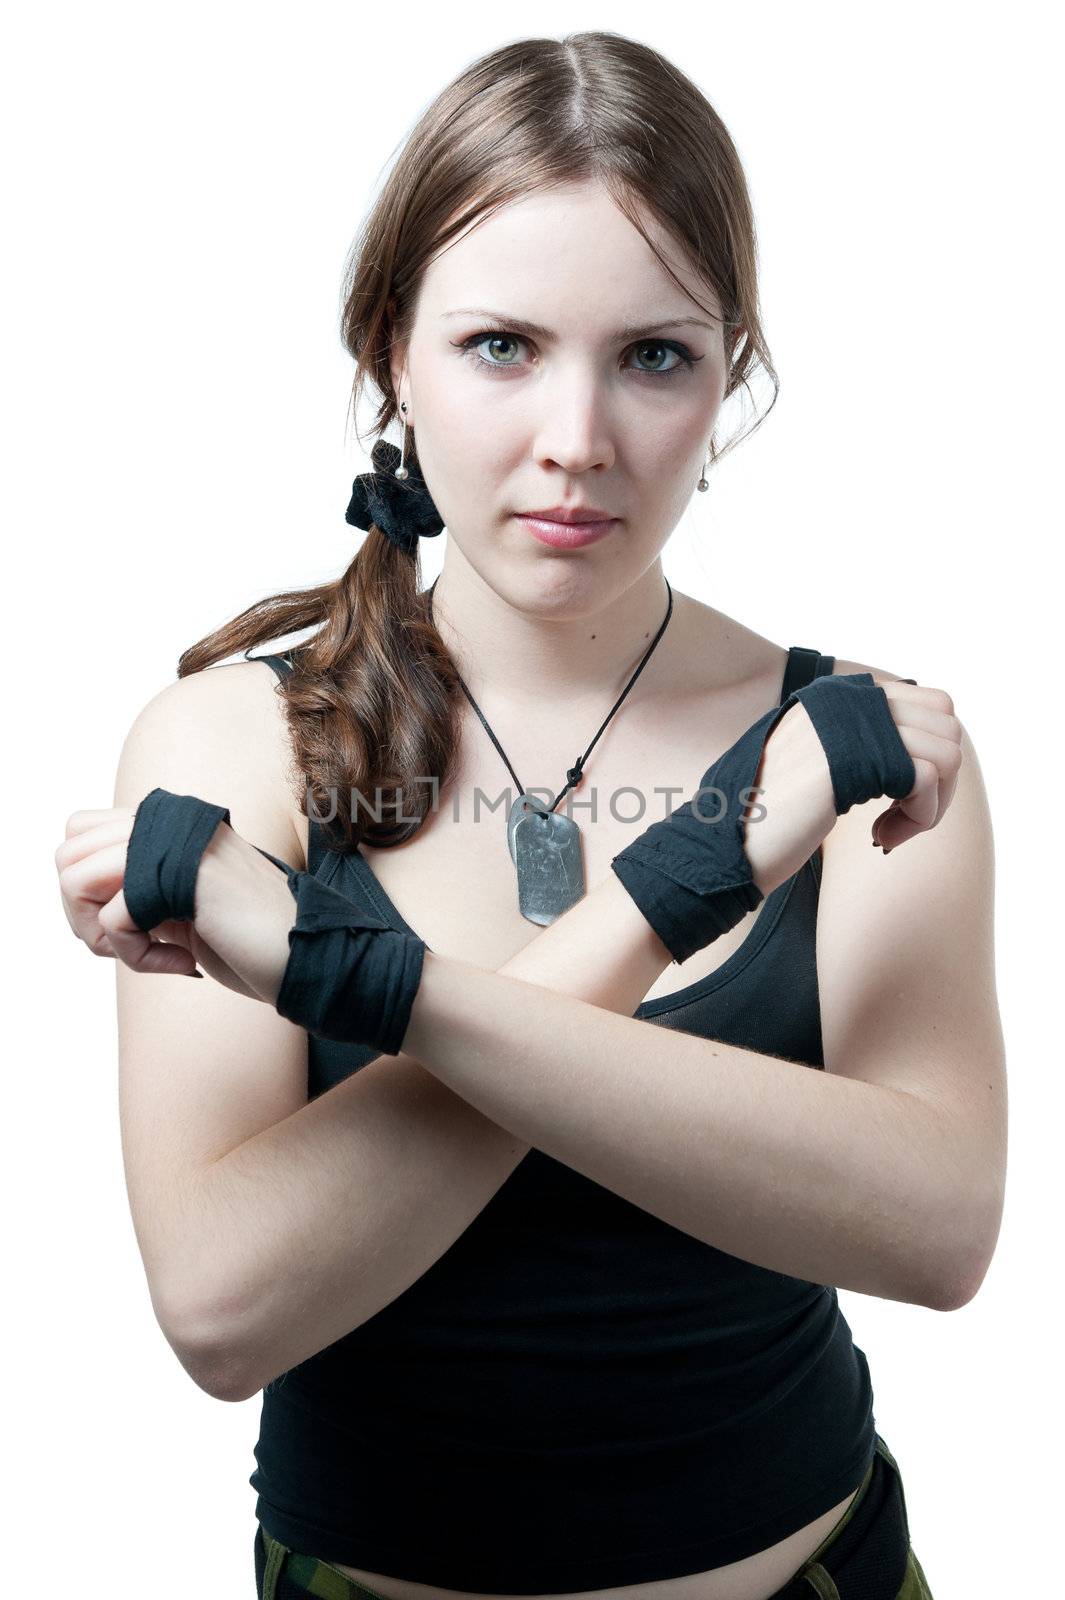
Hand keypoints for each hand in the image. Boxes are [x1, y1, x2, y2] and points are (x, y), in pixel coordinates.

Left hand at [55, 806, 292, 1000]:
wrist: (309, 955)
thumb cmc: (250, 938)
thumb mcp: (182, 899)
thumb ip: (139, 883)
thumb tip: (76, 892)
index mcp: (171, 820)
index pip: (79, 833)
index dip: (86, 889)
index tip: (126, 925)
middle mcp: (170, 821)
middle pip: (66, 856)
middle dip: (84, 915)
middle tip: (131, 944)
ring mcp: (176, 844)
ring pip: (76, 881)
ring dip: (105, 936)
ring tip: (152, 954)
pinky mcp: (183, 877)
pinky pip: (112, 920)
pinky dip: (137, 957)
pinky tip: (180, 963)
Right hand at [744, 678, 962, 892]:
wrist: (726, 846)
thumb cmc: (769, 815)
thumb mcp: (819, 762)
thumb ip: (863, 741)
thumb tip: (933, 749)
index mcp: (839, 695)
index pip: (933, 704)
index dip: (932, 757)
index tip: (900, 799)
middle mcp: (846, 698)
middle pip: (947, 725)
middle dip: (941, 782)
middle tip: (902, 820)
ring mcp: (847, 725)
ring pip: (946, 752)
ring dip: (931, 805)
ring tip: (889, 831)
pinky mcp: (850, 761)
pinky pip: (927, 778)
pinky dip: (918, 818)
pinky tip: (879, 838)